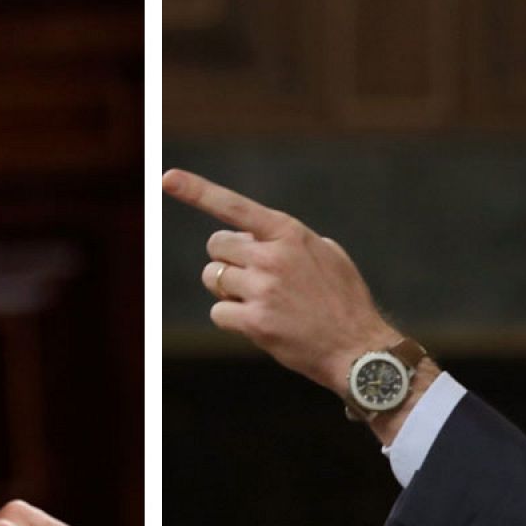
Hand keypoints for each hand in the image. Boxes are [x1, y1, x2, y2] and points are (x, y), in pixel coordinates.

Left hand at [162, 167, 404, 394]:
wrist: (358, 348)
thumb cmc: (343, 300)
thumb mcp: (326, 253)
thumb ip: (288, 239)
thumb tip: (251, 236)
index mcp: (290, 233)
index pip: (235, 207)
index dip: (197, 191)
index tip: (167, 177)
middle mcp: (272, 256)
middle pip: (216, 247)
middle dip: (227, 260)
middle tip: (252, 277)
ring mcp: (262, 289)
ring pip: (213, 278)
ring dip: (227, 289)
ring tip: (261, 301)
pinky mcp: (255, 322)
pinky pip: (218, 312)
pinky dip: (232, 318)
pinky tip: (261, 323)